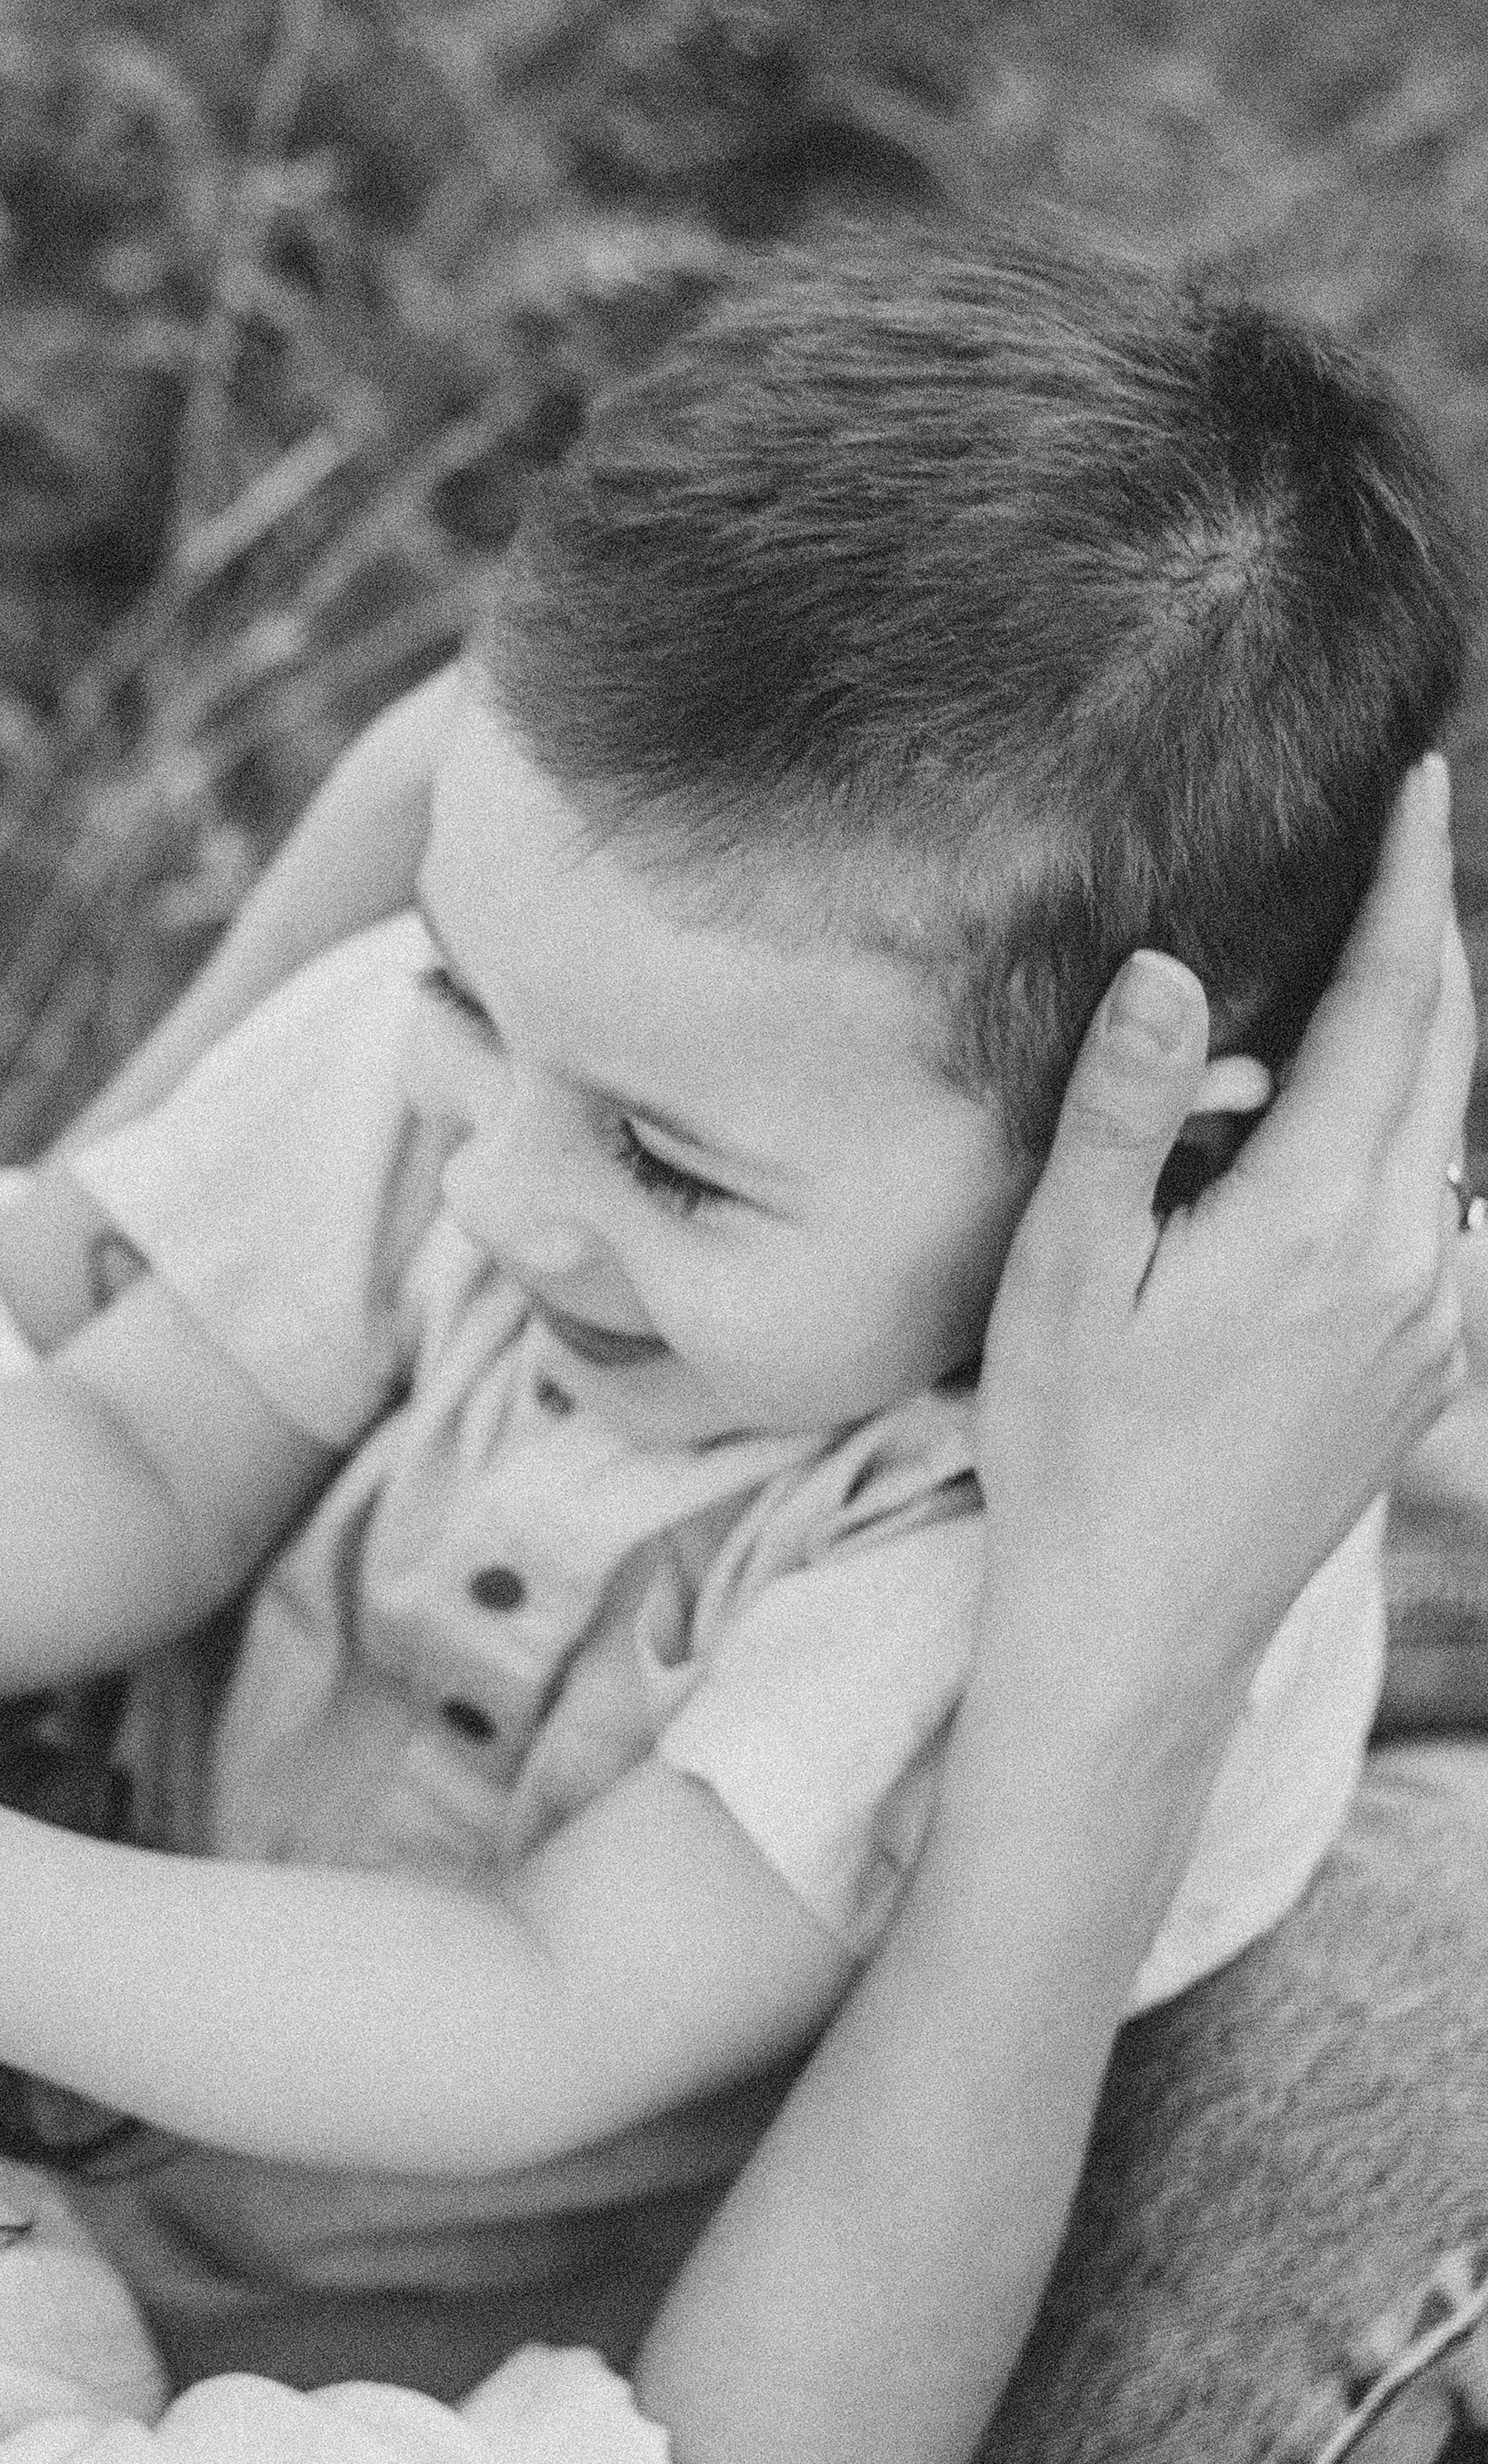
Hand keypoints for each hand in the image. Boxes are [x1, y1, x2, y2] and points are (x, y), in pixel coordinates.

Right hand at [976, 754, 1474, 1731]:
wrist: (1140, 1632)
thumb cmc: (1078, 1449)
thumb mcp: (1069, 1273)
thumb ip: (1125, 1112)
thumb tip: (1166, 967)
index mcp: (1319, 1217)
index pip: (1393, 1006)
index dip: (1408, 883)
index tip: (1419, 778)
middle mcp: (1410, 1258)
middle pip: (1447, 1054)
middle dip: (1426, 942)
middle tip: (1395, 850)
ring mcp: (1433, 1322)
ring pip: (1446, 1134)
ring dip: (1405, 1048)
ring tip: (1319, 1011)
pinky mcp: (1428, 1371)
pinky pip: (1437, 1214)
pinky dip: (1398, 1145)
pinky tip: (1316, 1159)